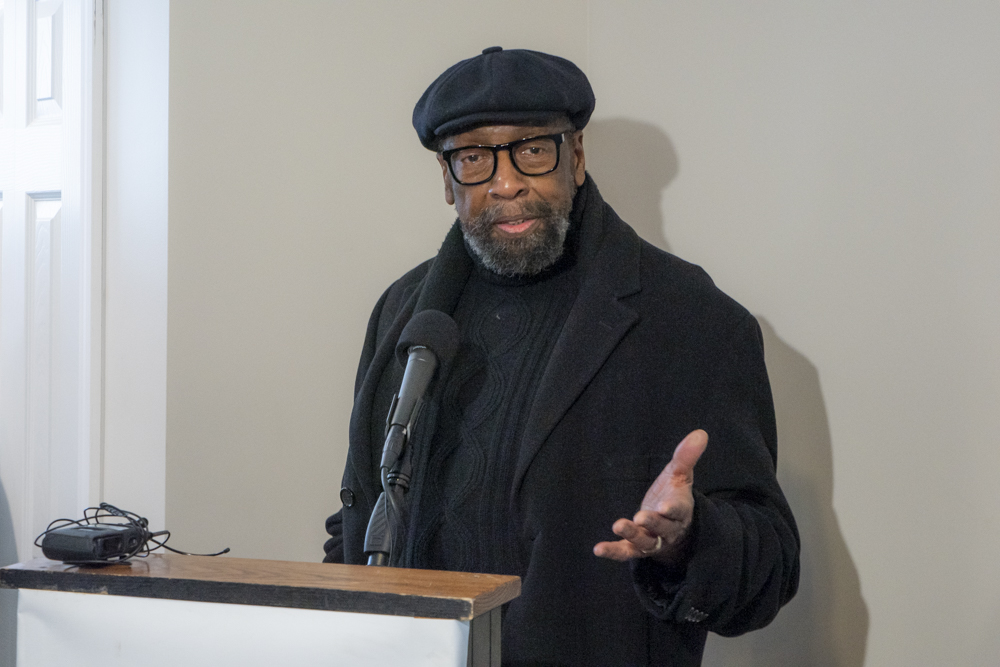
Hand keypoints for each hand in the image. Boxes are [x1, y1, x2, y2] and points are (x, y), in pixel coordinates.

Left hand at [593, 429, 707, 562]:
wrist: (673, 527)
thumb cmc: (674, 496)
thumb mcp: (679, 475)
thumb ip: (686, 456)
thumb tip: (700, 433)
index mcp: (680, 511)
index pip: (678, 510)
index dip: (672, 509)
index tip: (665, 506)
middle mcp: (668, 529)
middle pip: (662, 528)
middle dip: (653, 523)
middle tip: (640, 517)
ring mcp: (652, 540)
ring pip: (644, 542)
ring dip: (632, 535)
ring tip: (618, 525)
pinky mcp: (637, 548)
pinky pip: (626, 552)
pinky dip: (613, 552)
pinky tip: (598, 549)